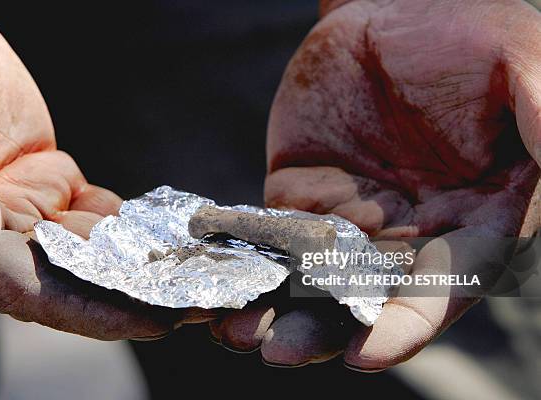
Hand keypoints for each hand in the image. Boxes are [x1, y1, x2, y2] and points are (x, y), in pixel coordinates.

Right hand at [0, 0, 211, 338]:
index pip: (27, 288)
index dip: (93, 310)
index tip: (155, 321)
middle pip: (75, 277)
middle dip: (140, 292)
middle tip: (205, 298)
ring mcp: (25, 207)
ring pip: (95, 246)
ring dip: (148, 261)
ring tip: (207, 268)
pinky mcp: (47, 179)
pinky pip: (98, 210)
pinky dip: (139, 221)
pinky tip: (179, 229)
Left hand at [210, 0, 540, 368]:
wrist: (397, 8)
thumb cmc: (469, 33)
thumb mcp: (519, 64)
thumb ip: (540, 116)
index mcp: (473, 220)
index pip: (444, 285)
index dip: (407, 323)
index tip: (368, 352)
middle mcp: (411, 233)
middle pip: (366, 297)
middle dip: (323, 328)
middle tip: (278, 351)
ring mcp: (351, 218)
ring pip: (312, 276)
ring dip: (276, 305)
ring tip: (234, 330)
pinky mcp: (303, 194)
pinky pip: (274, 233)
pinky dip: (249, 256)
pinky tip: (217, 275)